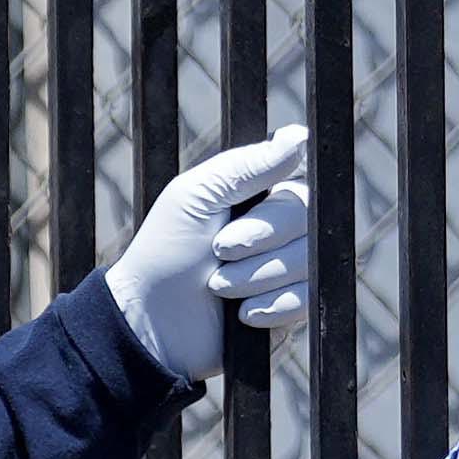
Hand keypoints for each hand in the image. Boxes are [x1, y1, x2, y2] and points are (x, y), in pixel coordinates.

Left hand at [99, 126, 316, 385]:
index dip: (276, 200)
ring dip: (256, 276)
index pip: (301, 177)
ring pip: (307, 260)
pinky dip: (272, 306)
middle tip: (217, 251)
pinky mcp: (291, 304)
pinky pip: (309, 297)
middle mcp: (282, 223)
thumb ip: (248, 165)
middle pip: (305, 217)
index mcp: (261, 189)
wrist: (150, 322)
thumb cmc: (165, 251)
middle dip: (257, 238)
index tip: (238, 211)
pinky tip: (242, 314)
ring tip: (217, 285)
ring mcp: (289, 264)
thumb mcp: (197, 196)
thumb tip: (301, 137)